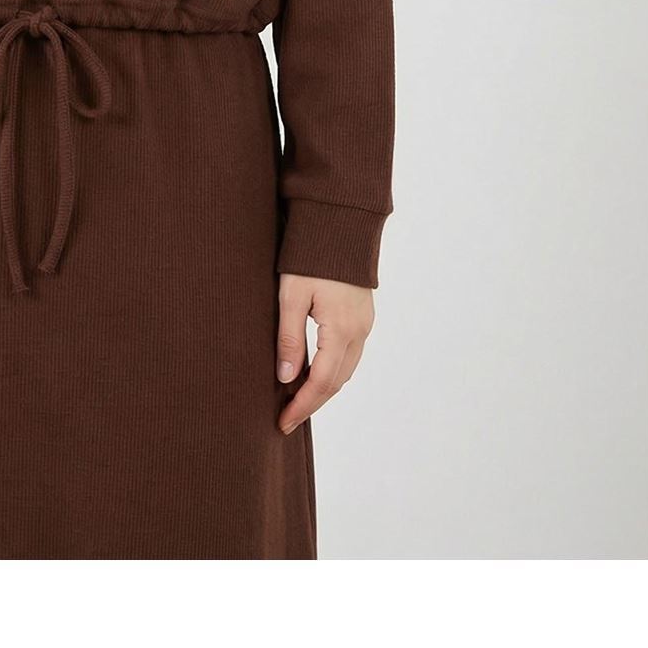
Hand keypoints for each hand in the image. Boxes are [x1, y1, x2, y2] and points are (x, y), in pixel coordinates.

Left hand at [275, 272, 374, 435]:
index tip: (283, 423)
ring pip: (346, 370)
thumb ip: (290, 338)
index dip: (302, 406)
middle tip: (287, 419)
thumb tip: (287, 378)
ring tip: (297, 401)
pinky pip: (350, 355)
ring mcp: (365, 324)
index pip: (322, 382)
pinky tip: (315, 372)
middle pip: (337, 382)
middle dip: (312, 403)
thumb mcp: (292, 295)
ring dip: (324, 388)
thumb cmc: (310, 257)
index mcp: (341, 329)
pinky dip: (333, 370)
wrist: (340, 225)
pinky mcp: (363, 315)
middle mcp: (359, 332)